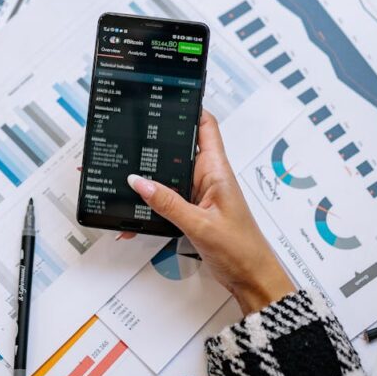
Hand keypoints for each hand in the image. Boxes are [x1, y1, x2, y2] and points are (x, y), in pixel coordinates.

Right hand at [125, 112, 294, 314]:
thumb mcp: (200, 225)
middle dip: (155, 144)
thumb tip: (139, 181)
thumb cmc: (241, 251)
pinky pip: (167, 200)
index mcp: (217, 170)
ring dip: (149, 178)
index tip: (167, 96)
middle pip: (179, 148)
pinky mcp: (193, 211)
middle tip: (129, 138)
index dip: (189, 106)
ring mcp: (200, 194)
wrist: (252, 279)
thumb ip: (168, 203)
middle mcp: (209, 177)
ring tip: (123, 177)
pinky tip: (135, 215)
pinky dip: (151, 205)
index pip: (205, 125)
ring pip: (169, 175)